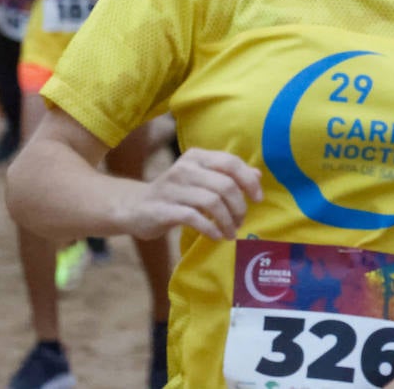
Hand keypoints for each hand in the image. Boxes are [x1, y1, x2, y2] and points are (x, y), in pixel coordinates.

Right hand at [119, 148, 263, 240]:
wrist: (135, 207)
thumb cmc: (176, 193)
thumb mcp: (201, 179)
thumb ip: (228, 175)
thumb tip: (257, 174)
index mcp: (197, 157)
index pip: (231, 163)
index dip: (249, 181)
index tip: (258, 198)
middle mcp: (184, 168)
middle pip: (225, 185)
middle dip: (239, 206)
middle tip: (241, 221)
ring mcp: (172, 188)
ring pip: (213, 202)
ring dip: (227, 221)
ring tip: (231, 232)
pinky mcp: (163, 209)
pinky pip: (195, 218)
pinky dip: (211, 229)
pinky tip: (217, 236)